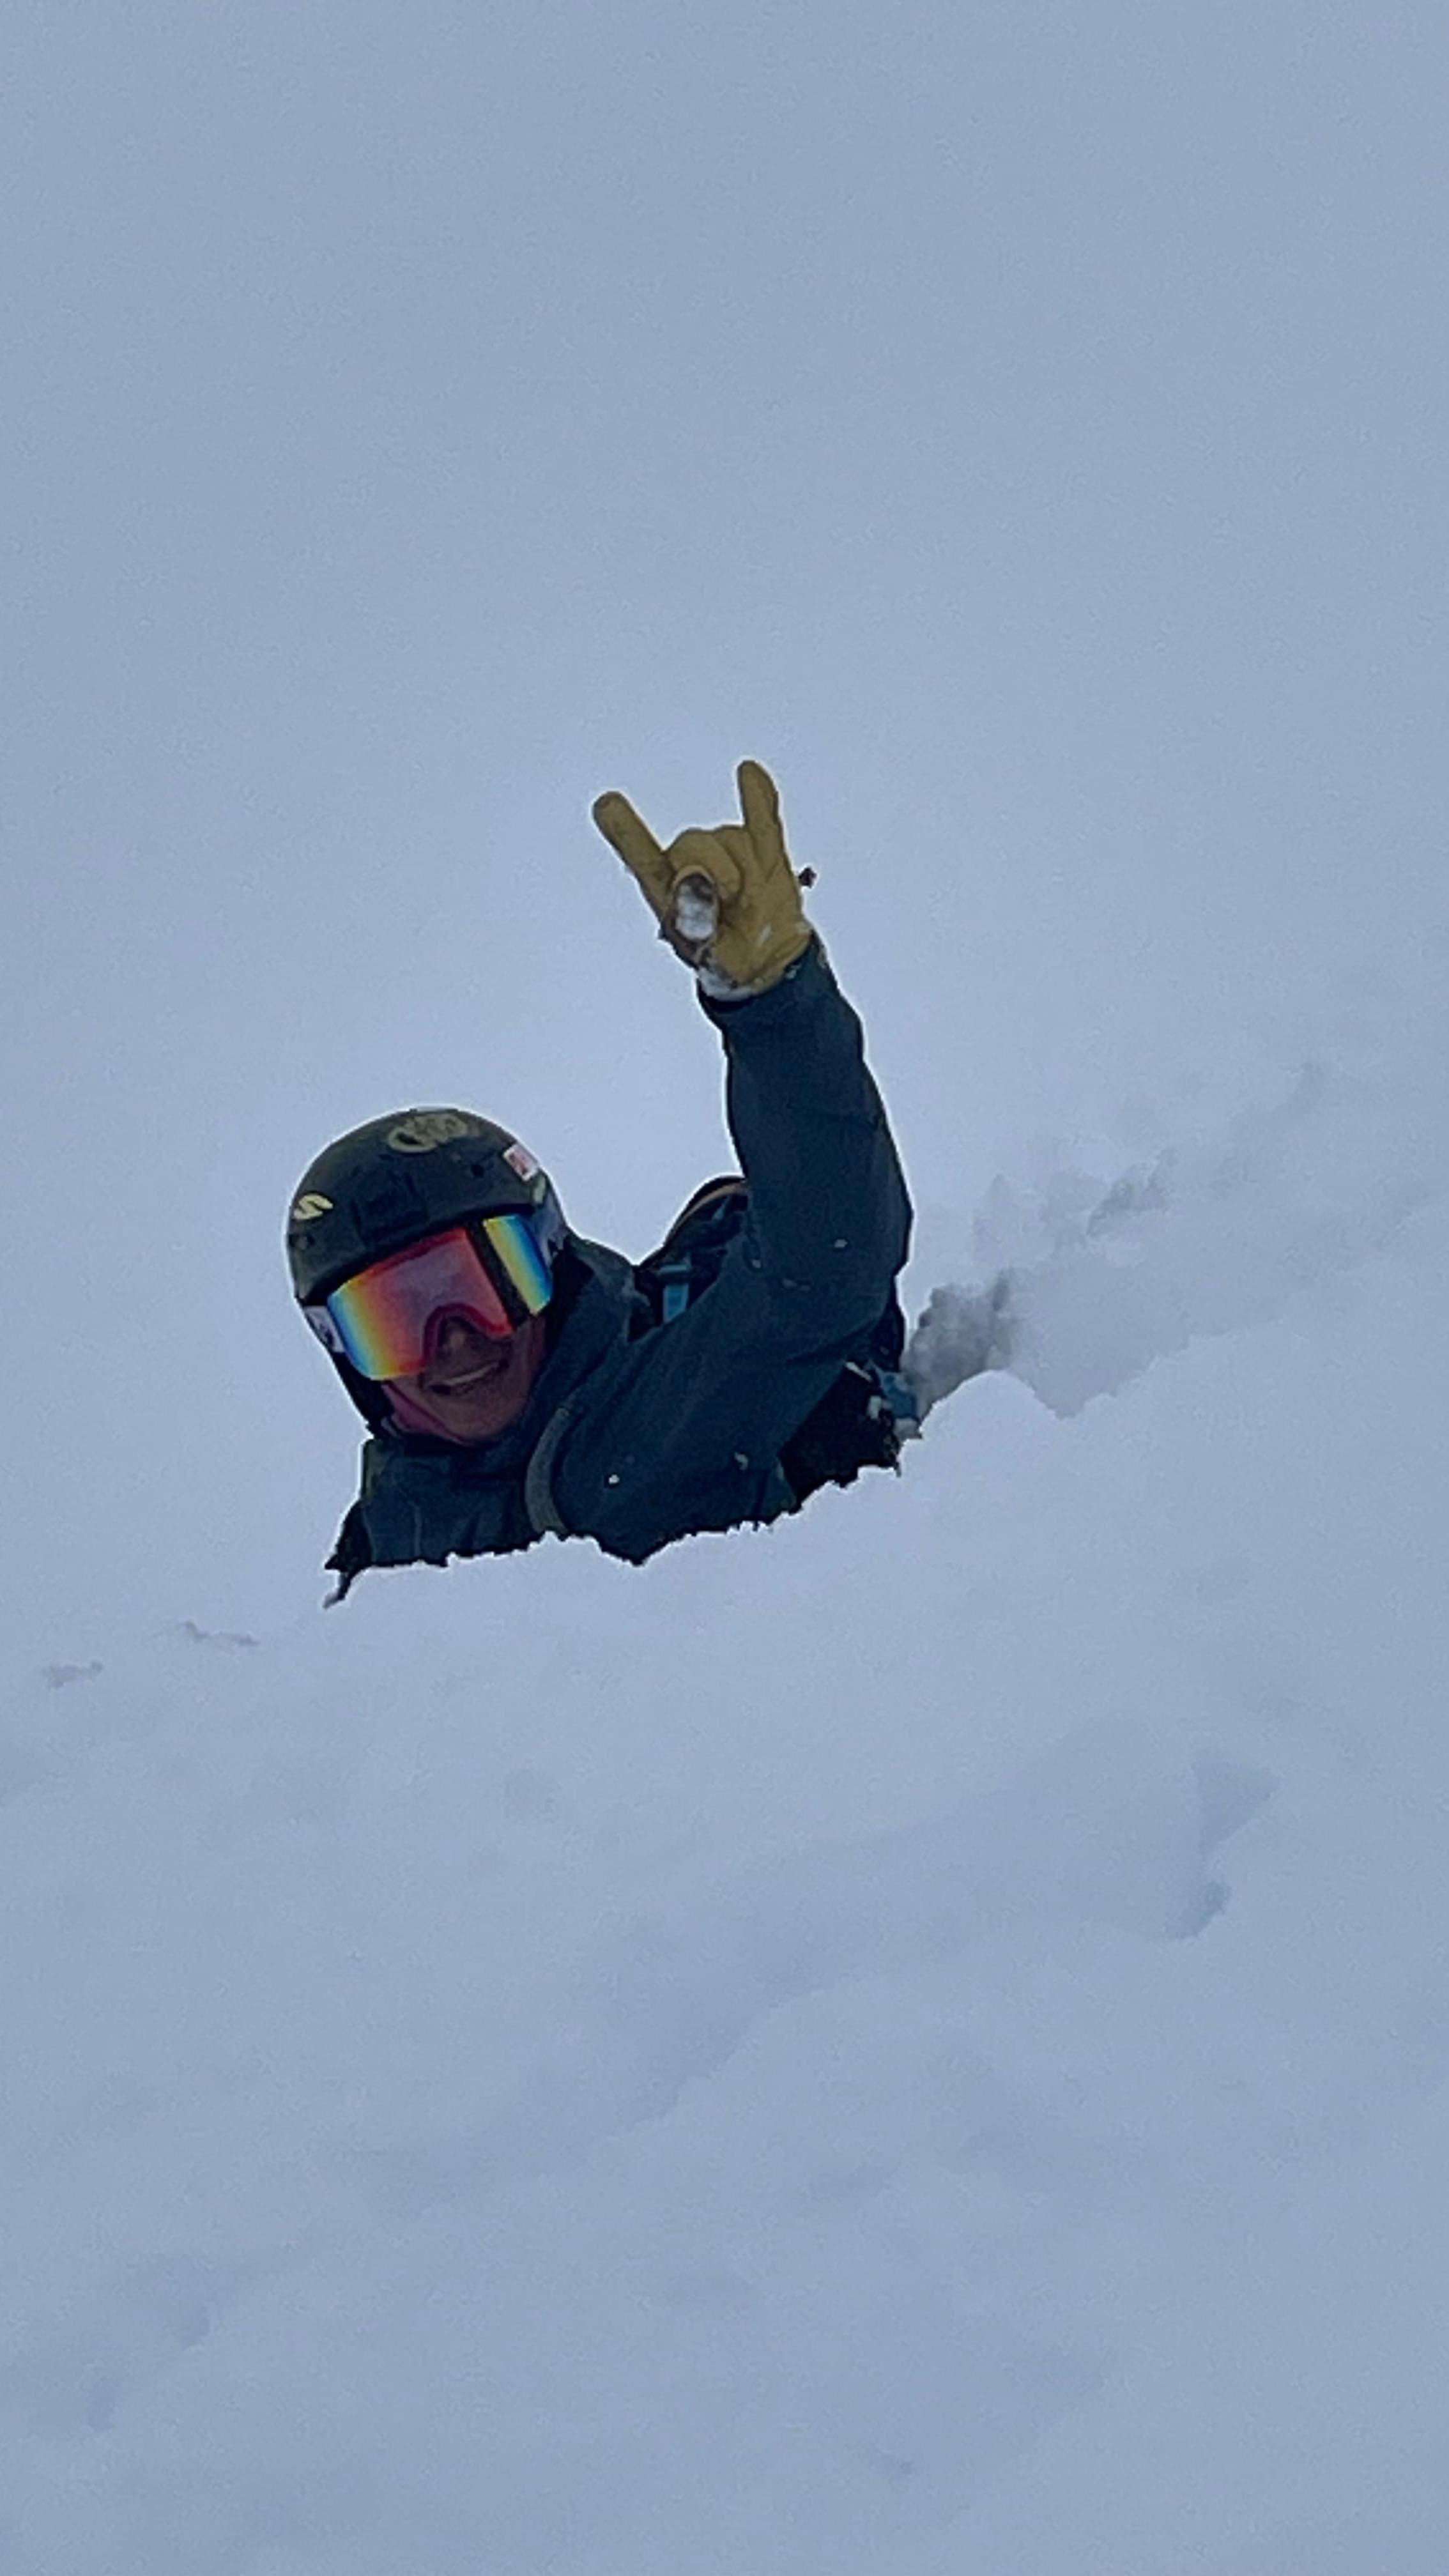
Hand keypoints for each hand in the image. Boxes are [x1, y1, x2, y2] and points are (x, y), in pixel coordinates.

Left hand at [591, 760, 813, 995]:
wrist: (765, 958)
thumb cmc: (723, 956)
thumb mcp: (708, 955)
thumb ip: (697, 921)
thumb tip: (694, 880)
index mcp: (664, 887)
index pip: (642, 856)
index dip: (626, 832)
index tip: (606, 805)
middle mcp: (689, 861)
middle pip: (693, 842)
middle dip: (716, 871)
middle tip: (730, 901)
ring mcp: (726, 850)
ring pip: (733, 840)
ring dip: (747, 872)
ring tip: (749, 902)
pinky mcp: (761, 846)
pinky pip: (762, 817)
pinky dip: (758, 797)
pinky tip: (748, 772)